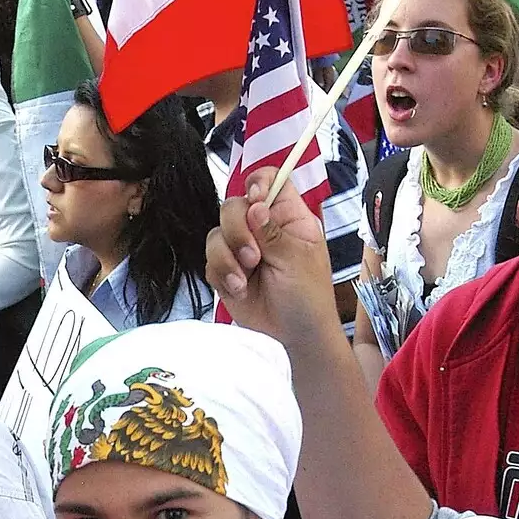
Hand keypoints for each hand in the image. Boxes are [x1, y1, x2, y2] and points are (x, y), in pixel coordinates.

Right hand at [205, 171, 340, 346]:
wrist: (293, 337)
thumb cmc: (308, 298)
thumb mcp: (297, 260)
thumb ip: (272, 232)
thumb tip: (254, 205)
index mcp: (288, 217)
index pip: (270, 181)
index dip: (258, 184)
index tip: (256, 201)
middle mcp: (262, 228)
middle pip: (234, 206)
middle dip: (237, 230)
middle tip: (254, 256)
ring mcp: (242, 249)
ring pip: (216, 234)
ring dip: (228, 257)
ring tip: (246, 279)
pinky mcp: (226, 271)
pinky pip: (210, 260)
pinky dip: (222, 275)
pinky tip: (240, 290)